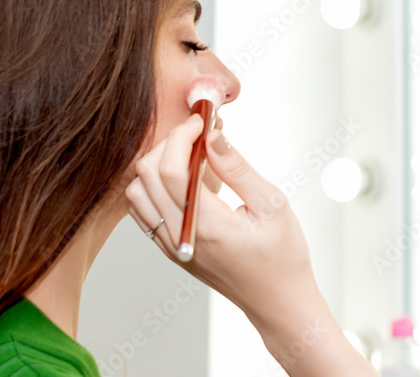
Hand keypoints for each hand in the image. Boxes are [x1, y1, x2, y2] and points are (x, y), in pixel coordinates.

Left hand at [125, 116, 377, 375]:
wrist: (277, 300)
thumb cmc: (283, 256)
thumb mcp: (272, 204)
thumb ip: (237, 168)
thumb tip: (213, 135)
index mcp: (208, 226)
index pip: (170, 169)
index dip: (182, 135)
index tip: (202, 120)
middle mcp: (181, 237)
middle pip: (145, 176)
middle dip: (169, 144)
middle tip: (200, 134)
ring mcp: (171, 246)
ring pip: (136, 193)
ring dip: (158, 165)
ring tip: (195, 159)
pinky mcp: (171, 250)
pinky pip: (144, 211)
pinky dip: (156, 187)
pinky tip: (190, 183)